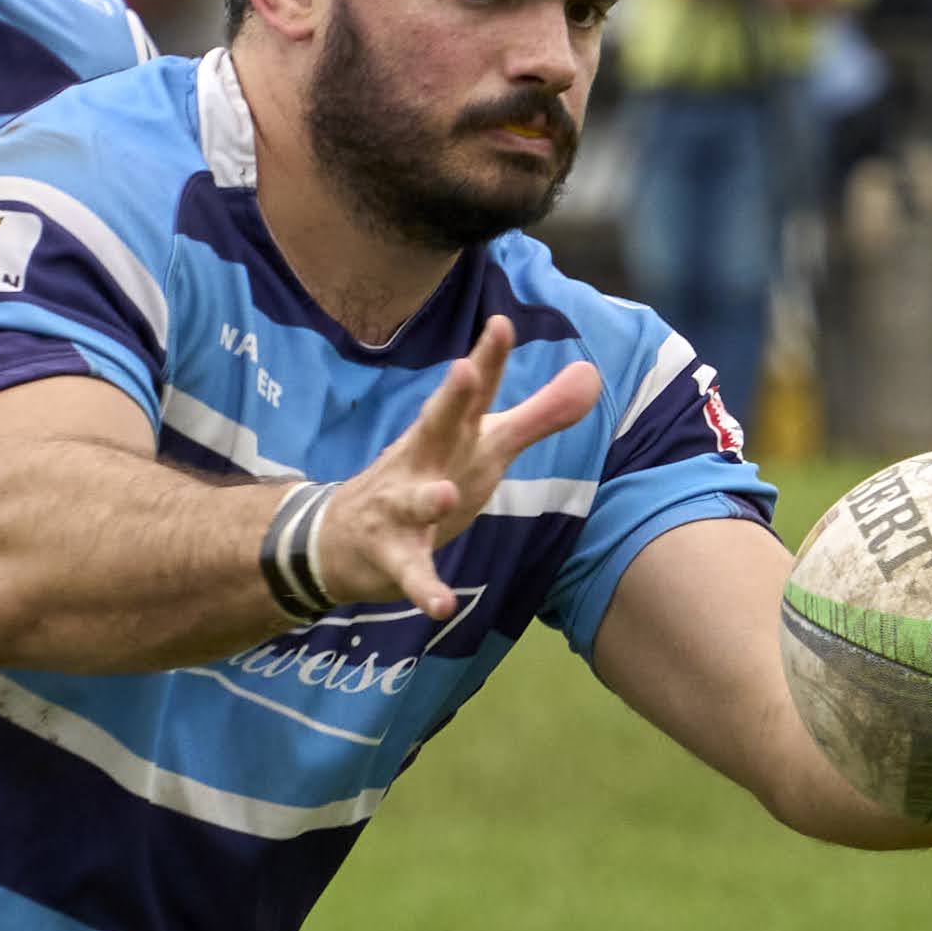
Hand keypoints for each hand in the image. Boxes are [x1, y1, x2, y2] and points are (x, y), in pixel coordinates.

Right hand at [312, 317, 601, 624]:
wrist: (340, 537)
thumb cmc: (425, 478)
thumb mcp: (485, 445)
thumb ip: (540, 415)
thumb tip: (592, 372)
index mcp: (450, 434)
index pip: (473, 392)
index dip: (487, 358)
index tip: (501, 324)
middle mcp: (423, 460)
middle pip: (436, 425)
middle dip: (451, 399)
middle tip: (463, 368)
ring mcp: (401, 507)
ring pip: (415, 500)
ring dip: (429, 497)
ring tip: (447, 493)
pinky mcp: (393, 555)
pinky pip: (411, 573)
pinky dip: (424, 589)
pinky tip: (441, 607)